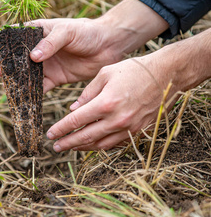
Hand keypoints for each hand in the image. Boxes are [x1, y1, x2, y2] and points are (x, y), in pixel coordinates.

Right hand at [0, 0, 168, 92]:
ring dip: (21, 84)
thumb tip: (33, 57)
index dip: (7, 53)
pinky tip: (29, 100)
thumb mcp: (67, 32)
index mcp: (38, 32)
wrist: (108, 46)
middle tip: (5, 82)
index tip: (1, 65)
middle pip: (20, 61)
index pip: (17, 41)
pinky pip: (42, 87)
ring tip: (13, 94)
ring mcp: (47, 65)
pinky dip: (35, 94)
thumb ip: (50, 43)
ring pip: (29, 76)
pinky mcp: (57, 78)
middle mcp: (40, 49)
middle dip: (12, 72)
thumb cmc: (87, 32)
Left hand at [46, 27, 210, 151]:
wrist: (166, 75)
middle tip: (55, 147)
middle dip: (68, 143)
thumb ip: (87, 93)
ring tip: (71, 147)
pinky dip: (101, 145)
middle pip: (86, 137)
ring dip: (83, 147)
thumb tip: (74, 109)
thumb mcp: (105, 74)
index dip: (61, 128)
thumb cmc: (134, 70)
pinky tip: (92, 143)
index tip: (50, 134)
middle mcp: (117, 120)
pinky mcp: (138, 131)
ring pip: (100, 144)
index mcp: (106, 103)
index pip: (76, 120)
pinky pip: (115, 143)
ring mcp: (129, 128)